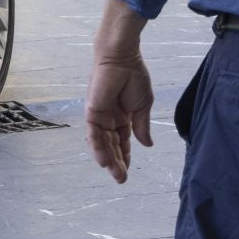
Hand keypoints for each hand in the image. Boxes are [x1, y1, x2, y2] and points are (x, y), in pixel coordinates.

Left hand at [85, 54, 153, 183]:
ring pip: (101, 143)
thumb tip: (147, 144)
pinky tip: (104, 161)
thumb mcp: (143, 106)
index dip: (124, 156)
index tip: (128, 171)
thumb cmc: (133, 77)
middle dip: (116, 163)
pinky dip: (98, 147)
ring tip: (116, 175)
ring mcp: (99, 116)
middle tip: (121, 179)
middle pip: (111, 145)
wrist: (123, 58)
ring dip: (108, 160)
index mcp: (121, 117)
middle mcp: (108, 119)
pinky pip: (93, 133)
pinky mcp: (92, 111)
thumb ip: (142, 126)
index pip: (121, 141)